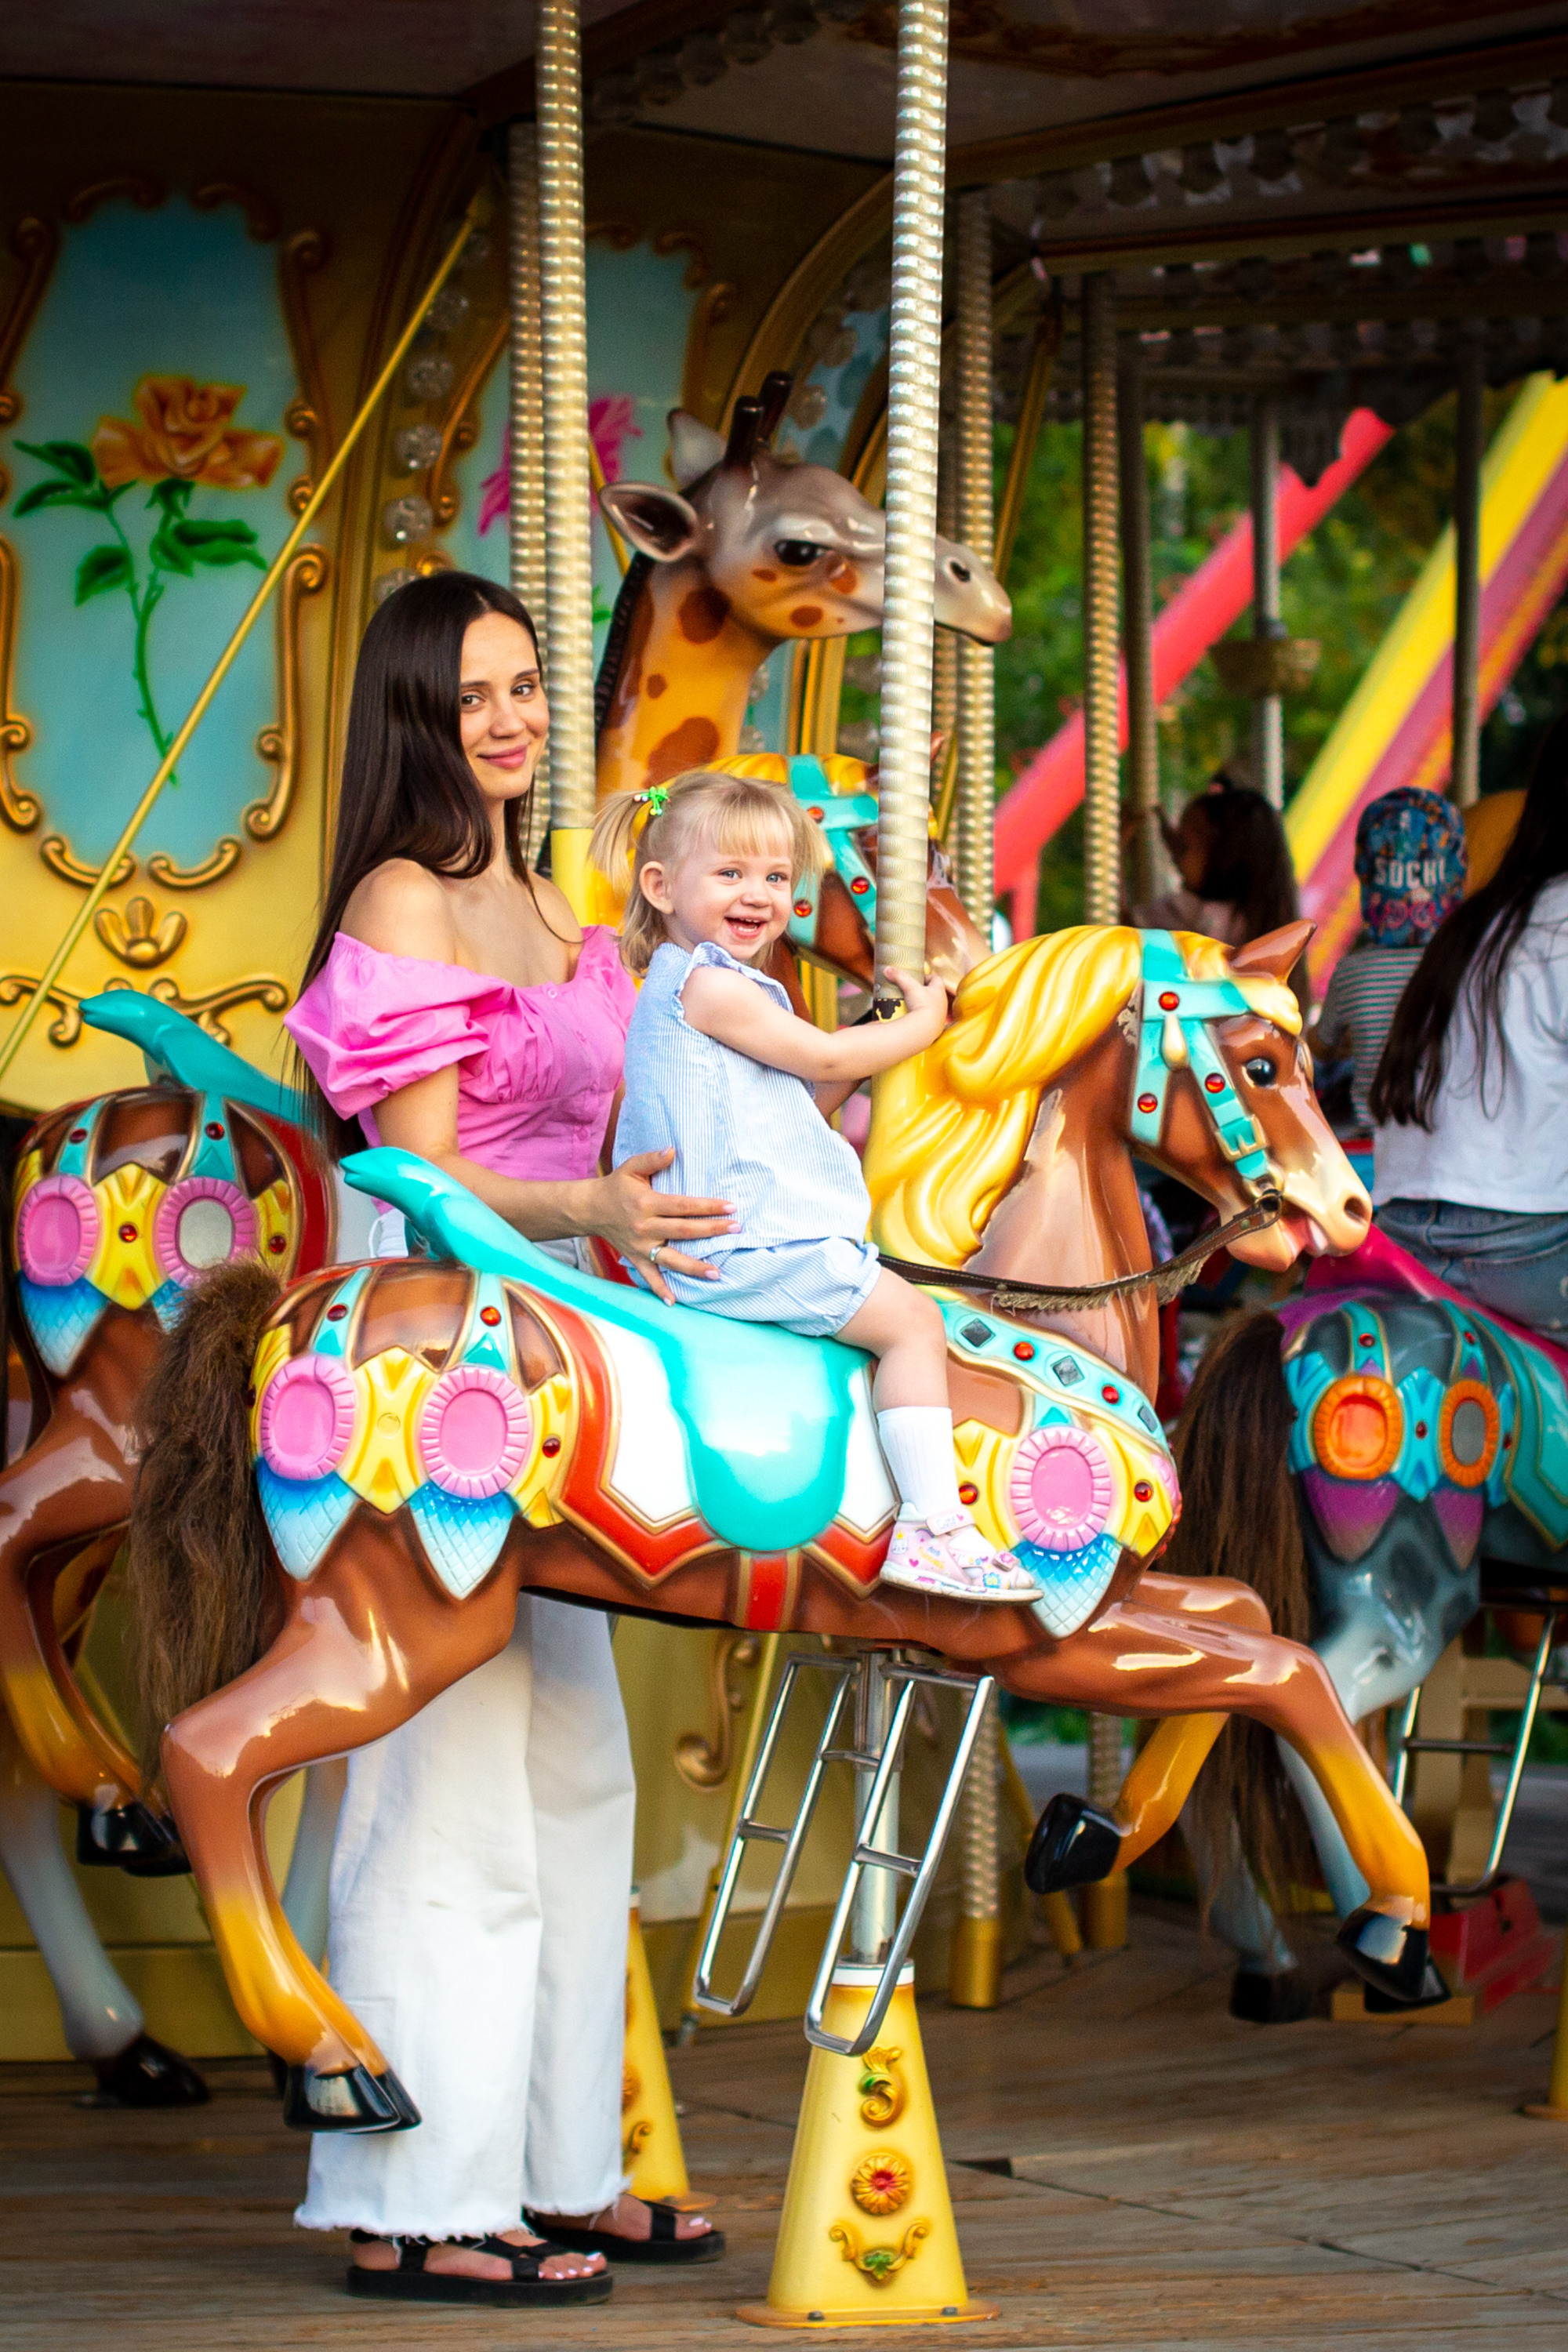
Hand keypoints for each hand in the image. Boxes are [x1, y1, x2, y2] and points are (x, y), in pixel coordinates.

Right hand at [590, 1150, 735, 1303]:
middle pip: (683, 1231)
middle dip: (711, 1231)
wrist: (590, 1209)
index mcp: (647, 1203)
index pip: (683, 1206)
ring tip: (717, 1273)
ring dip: (694, 1267)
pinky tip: (674, 1302)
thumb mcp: (632, 1167)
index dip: (708, 1206)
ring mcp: (640, 1247)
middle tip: (736, 1230)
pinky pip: (649, 1277)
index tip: (731, 1207)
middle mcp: (645, 1227)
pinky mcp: (635, 1258)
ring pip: (671, 1259)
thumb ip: (652, 1159)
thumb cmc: (617, 1186)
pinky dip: (660, 1290)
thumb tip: (673, 1150)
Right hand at [883, 966, 947, 1047]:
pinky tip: (910, 1018)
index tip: (916, 978)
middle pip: (934, 993)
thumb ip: (898, 976)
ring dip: (921, 1005)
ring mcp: (939, 1016)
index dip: (927, 976)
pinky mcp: (934, 1028)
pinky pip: (927, 1020)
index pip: (936, 978)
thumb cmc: (921, 1005)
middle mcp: (942, 1003)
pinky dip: (920, 1018)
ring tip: (909, 1005)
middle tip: (910, 991)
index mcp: (939, 991)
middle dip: (922, 991)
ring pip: (931, 1007)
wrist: (924, 1030)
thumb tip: (887, 969)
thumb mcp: (909, 987)